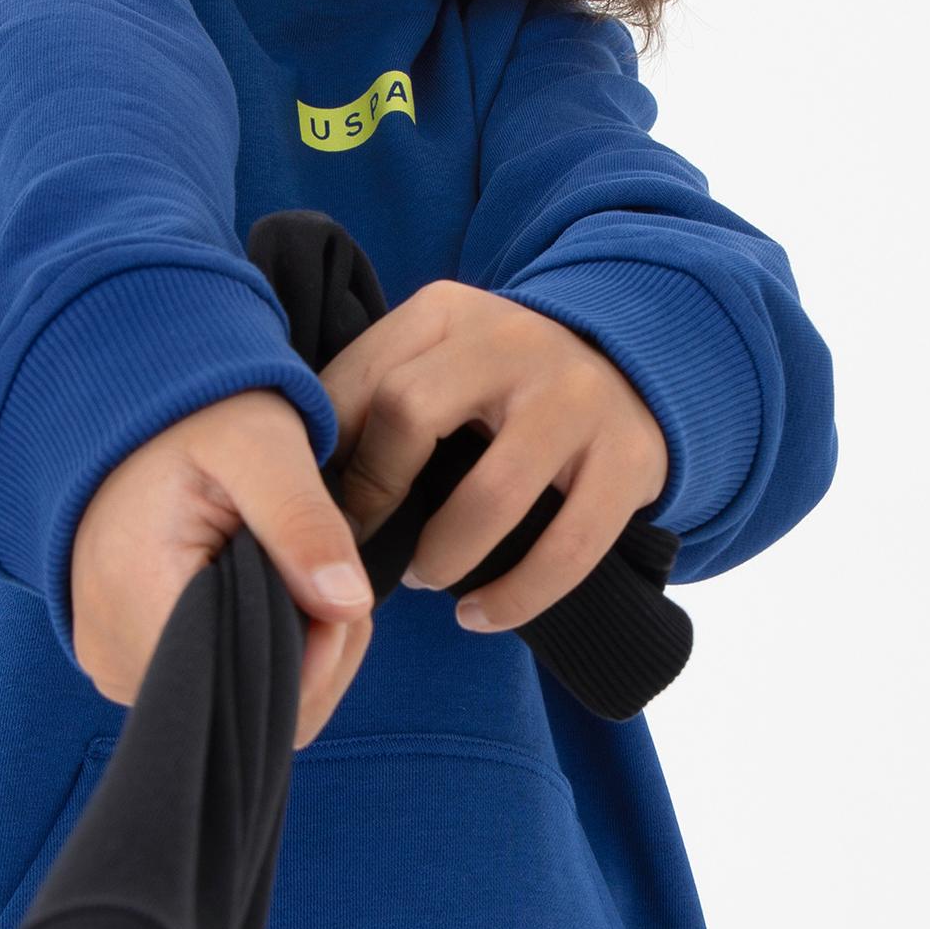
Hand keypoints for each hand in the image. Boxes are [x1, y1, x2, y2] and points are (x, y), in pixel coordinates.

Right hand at [70, 389, 376, 749]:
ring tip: (290, 577)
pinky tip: (268, 597)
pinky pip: (217, 694)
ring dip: (293, 655)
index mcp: (135, 602)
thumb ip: (304, 522)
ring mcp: (117, 672)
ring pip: (242, 709)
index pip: (252, 689)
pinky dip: (261, 655)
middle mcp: (115, 659)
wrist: (124, 417)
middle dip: (314, 653)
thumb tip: (349, 605)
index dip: (317, 653)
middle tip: (318, 570)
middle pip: (252, 711)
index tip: (331, 585)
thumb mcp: (258, 445)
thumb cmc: (191, 420)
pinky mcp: (130, 670)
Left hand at [318, 281, 669, 631]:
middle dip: (376, 501)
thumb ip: (364, 400)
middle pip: (411, 416)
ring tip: (426, 577)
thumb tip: (299, 479)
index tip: (326, 518)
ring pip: (491, 496)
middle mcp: (515, 341)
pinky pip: (568, 549)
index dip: (334, 464)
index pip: (361, 384)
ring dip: (442, 557)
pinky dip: (514, 598)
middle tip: (367, 550)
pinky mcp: (629, 459)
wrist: (629, 370)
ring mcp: (578, 398)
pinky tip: (478, 616)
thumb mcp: (429, 362)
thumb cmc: (495, 387)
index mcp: (447, 312)